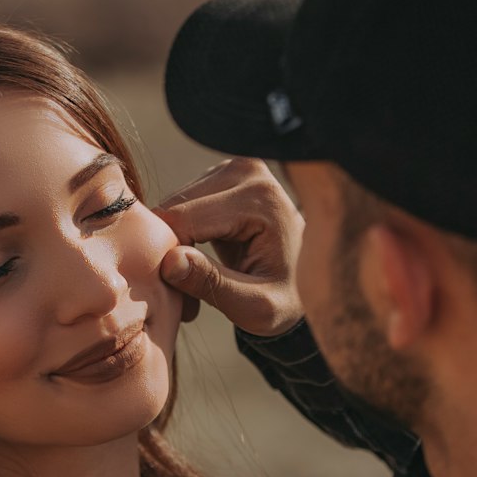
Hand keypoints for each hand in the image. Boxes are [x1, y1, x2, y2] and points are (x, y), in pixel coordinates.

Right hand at [155, 158, 304, 336]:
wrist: (308, 281)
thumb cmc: (286, 299)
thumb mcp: (256, 307)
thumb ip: (213, 285)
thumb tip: (169, 261)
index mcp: (259, 197)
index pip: (183, 220)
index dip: (170, 259)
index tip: (187, 298)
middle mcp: (244, 171)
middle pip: (172, 209)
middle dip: (171, 252)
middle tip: (190, 294)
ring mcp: (231, 169)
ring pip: (170, 208)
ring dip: (173, 246)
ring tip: (199, 280)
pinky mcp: (220, 177)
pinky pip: (178, 208)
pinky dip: (180, 237)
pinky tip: (201, 262)